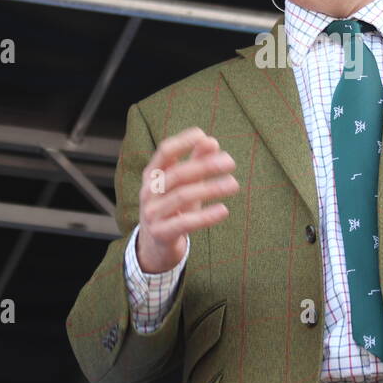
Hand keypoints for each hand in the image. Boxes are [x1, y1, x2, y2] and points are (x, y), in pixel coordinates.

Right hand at [137, 127, 239, 272]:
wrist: (154, 246)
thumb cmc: (173, 208)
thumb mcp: (184, 184)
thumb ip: (196, 162)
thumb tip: (211, 141)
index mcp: (152, 174)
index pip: (165, 152)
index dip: (183, 142)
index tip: (204, 136)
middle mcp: (149, 192)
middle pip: (177, 174)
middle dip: (205, 166)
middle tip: (230, 162)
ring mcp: (152, 213)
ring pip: (182, 197)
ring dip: (210, 189)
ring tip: (234, 184)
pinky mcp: (161, 234)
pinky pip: (185, 223)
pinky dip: (206, 216)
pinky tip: (224, 210)